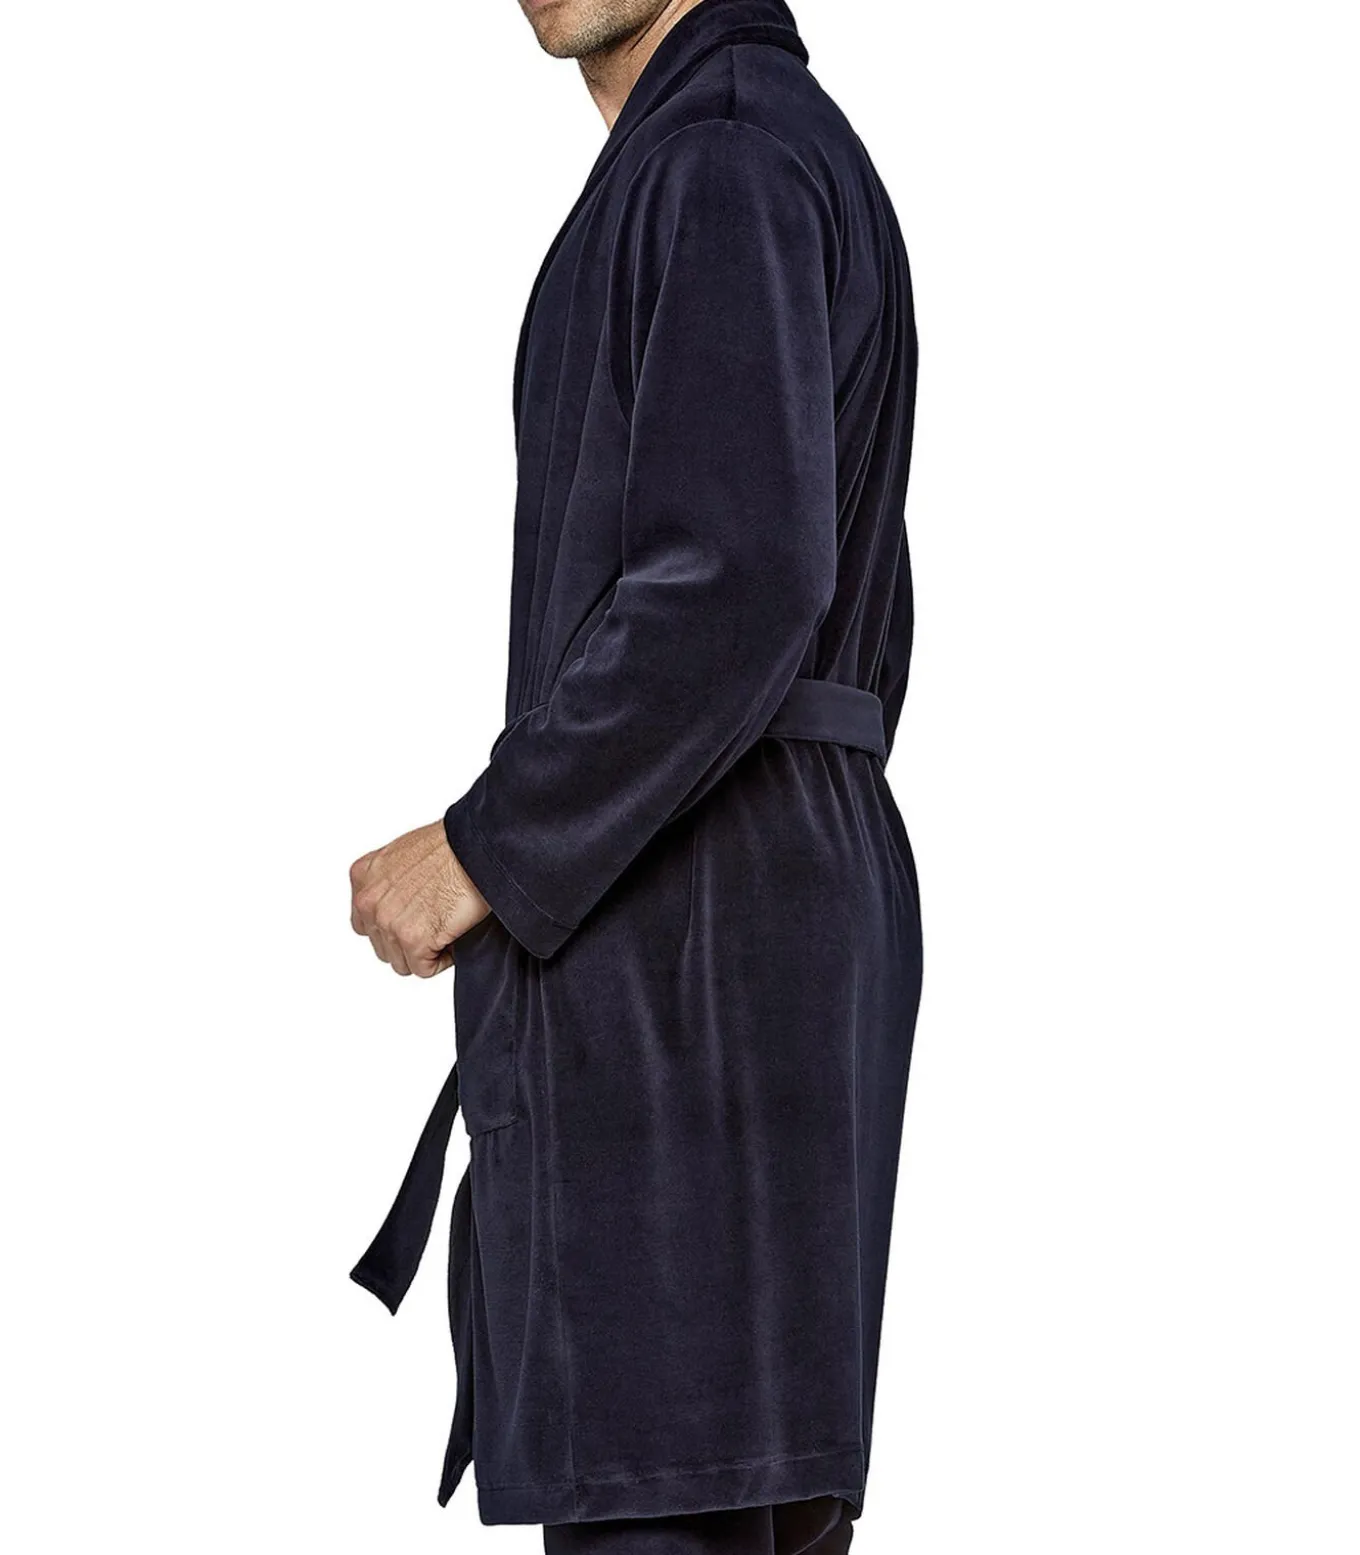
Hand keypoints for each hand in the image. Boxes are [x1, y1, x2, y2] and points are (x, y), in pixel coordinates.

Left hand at [350, 821, 490, 977]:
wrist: (475, 847)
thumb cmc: (452, 845)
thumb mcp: (403, 853)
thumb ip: (388, 882)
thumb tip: (399, 904)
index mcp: (363, 876)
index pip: (366, 924)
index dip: (394, 925)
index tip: (415, 917)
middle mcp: (370, 901)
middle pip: (383, 947)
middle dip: (410, 940)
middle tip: (435, 920)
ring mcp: (389, 922)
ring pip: (402, 962)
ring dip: (426, 951)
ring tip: (445, 925)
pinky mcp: (413, 940)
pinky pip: (424, 969)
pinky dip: (443, 959)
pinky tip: (453, 934)